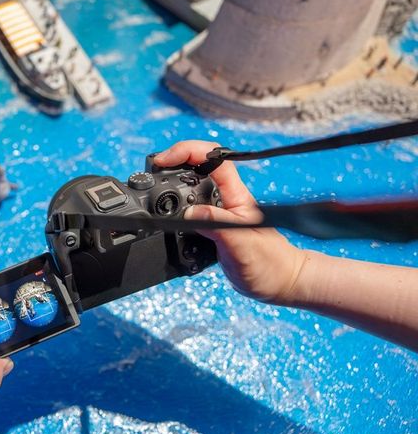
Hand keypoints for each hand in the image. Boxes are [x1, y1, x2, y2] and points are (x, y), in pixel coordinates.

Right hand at [154, 141, 305, 304]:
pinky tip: (166, 213)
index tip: (163, 160)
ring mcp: (219, 211)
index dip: (187, 151)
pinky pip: (190, 206)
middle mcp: (227, 199)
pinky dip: (175, 205)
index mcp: (236, 196)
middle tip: (153, 171)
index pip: (213, 158)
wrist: (279, 282)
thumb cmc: (269, 264)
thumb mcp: (242, 246)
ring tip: (155, 186)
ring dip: (172, 181)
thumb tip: (189, 213)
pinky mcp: (212, 225)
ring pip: (192, 185)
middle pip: (197, 165)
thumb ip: (217, 226)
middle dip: (174, 162)